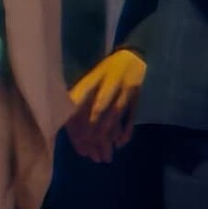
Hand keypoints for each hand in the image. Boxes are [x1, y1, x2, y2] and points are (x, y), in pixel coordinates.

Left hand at [65, 49, 145, 163]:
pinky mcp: (139, 95)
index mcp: (94, 76)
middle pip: (99, 108)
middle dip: (93, 130)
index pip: (82, 99)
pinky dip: (127, 129)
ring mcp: (126, 88)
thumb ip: (81, 92)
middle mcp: (109, 81)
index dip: (78, 120)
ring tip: (103, 155)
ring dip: (108, 134)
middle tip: (88, 152)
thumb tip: (68, 114)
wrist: (135, 54)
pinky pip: (132, 115)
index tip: (76, 139)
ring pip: (115, 114)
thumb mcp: (92, 75)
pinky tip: (120, 143)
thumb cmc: (108, 68)